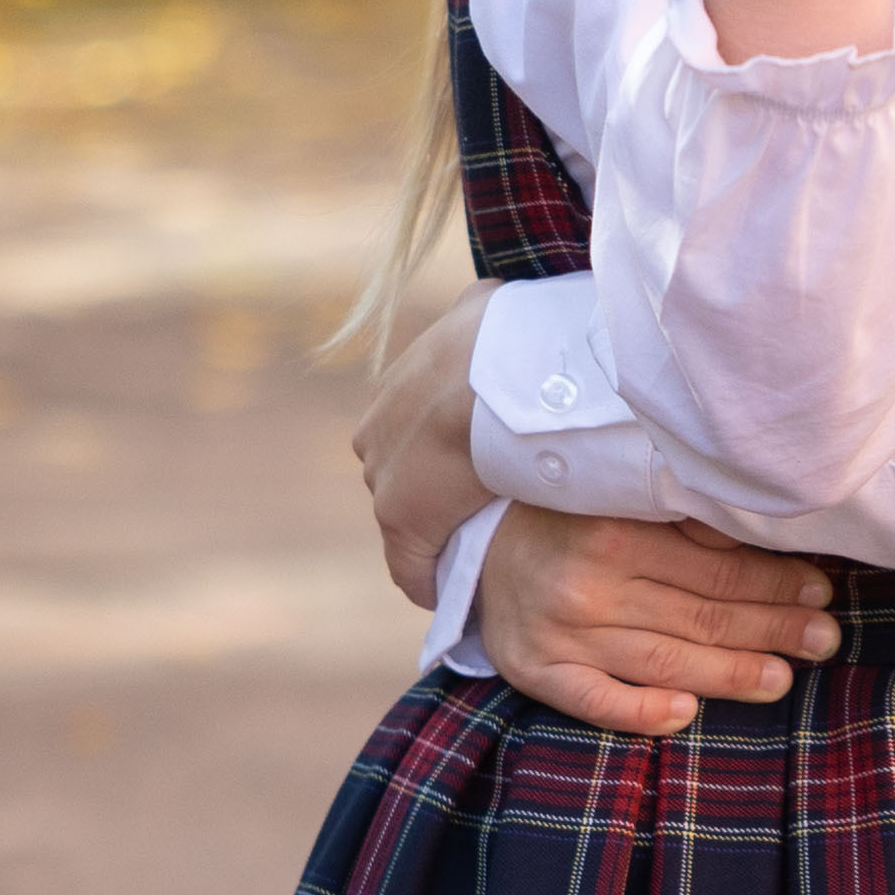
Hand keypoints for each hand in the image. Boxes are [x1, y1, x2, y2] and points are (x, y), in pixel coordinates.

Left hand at [354, 281, 495, 607]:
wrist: (510, 379)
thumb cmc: (515, 338)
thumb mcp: (489, 305)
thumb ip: (482, 310)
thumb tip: (488, 300)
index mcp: (398, 382)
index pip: (414, 425)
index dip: (446, 447)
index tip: (476, 464)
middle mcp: (379, 426)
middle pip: (405, 467)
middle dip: (435, 485)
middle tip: (479, 506)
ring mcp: (386, 474)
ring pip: (407, 513)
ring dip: (434, 530)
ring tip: (469, 551)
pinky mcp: (401, 521)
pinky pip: (412, 563)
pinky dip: (428, 578)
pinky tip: (447, 593)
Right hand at [479, 503, 841, 734]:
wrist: (480, 540)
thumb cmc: (573, 515)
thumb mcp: (624, 498)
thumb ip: (685, 520)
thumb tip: (767, 537)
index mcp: (616, 529)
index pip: (715, 567)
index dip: (775, 582)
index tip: (821, 592)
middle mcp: (587, 583)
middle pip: (699, 615)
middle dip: (772, 629)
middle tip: (825, 640)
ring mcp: (559, 632)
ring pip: (663, 661)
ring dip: (730, 673)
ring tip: (781, 679)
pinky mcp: (533, 670)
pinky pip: (594, 701)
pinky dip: (640, 711)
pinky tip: (686, 712)